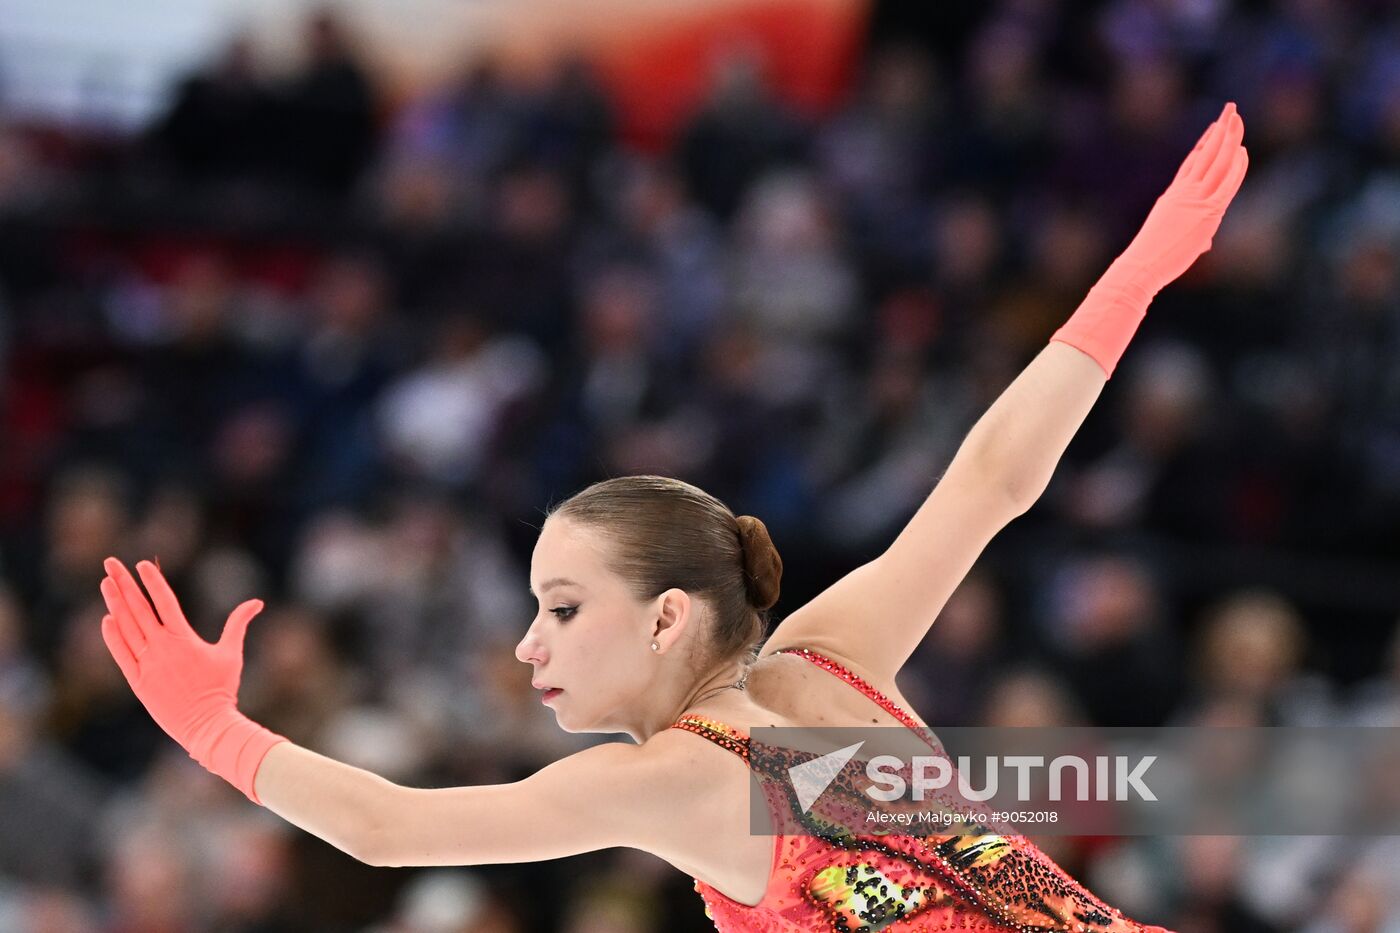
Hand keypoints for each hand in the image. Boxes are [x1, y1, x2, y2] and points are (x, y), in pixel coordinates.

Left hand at [99, 556, 284, 802]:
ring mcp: (147, 664)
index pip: (164, 601)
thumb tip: (257, 602)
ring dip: (115, 604)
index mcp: (183, 638)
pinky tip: (107, 619)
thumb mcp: (232, 653)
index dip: (153, 581)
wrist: (206, 725)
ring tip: (106, 583)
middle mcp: (161, 648)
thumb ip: (238, 624)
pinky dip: (113, 636)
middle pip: (138, 609)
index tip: (142, 564)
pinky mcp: (138, 681)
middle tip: (111, 563)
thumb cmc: (223, 689)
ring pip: (126, 627)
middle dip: (124, 584)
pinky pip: (121, 653)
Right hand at [1110, 101, 1249, 295]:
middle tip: (1230, 109)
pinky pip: (1225, 184)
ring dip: (1228, 138)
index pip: (1191, 163)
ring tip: (1236, 118)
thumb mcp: (1173, 240)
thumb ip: (1195, 236)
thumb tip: (1206, 244)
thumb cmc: (1152, 259)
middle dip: (1220, 130)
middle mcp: (1184, 192)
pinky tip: (1242, 151)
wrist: (1142, 264)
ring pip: (1216, 162)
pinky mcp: (1206, 211)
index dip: (1205, 143)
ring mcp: (1194, 200)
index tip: (1214, 128)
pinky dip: (1235, 167)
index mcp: (1173, 196)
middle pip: (1206, 154)